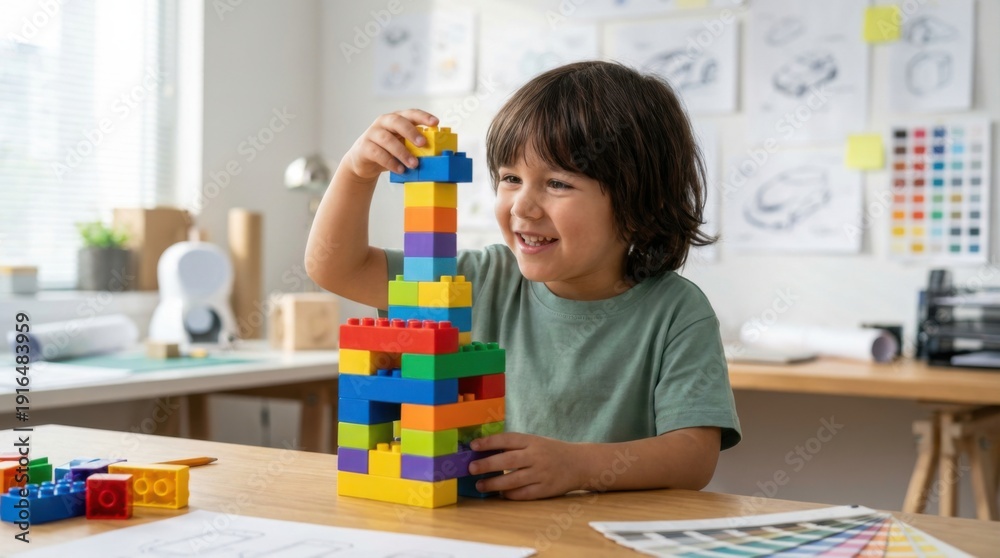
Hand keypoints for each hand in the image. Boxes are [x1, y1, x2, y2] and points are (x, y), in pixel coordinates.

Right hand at [344, 109, 438, 179]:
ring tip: (414, 164)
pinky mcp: (364, 147)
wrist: (363, 162)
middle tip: (423, 143)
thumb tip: (436, 153)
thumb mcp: (403, 145)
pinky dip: (390, 162)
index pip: (410, 113)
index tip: (436, 123)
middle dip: (411, 132)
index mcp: (396, 119)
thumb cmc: (388, 152)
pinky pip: (378, 153)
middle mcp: (383, 123)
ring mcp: (372, 134)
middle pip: (397, 121)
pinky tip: (400, 169)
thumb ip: (415, 145)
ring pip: (387, 139)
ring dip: (402, 152)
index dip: (423, 116)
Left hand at [468, 433, 584, 499]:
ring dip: (494, 484)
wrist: (580, 463)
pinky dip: (510, 494)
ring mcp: (541, 474)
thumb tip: (487, 450)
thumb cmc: (552, 451)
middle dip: (487, 464)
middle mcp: (536, 456)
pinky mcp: (545, 489)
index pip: (508, 440)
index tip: (474, 445)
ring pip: (513, 480)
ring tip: (480, 484)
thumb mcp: (536, 442)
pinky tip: (499, 493)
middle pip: (508, 461)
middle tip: (471, 468)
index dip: (489, 442)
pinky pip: (523, 494)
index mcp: (532, 441)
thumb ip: (516, 446)